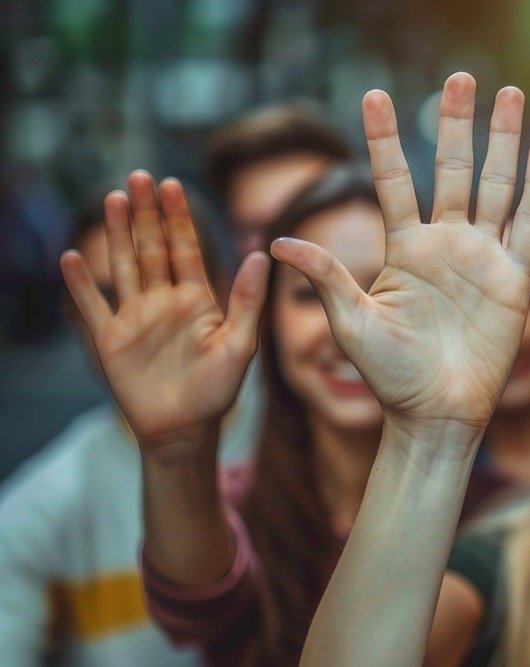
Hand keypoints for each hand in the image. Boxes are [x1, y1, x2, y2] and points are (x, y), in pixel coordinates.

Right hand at [60, 173, 268, 448]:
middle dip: (145, 213)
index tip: (173, 184)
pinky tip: (72, 257)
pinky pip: (92, 307)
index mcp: (196, 299)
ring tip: (112, 199)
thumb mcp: (241, 343)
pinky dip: (81, 284)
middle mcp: (164, 301)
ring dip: (116, 234)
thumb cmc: (219, 390)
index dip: (178, 217)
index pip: (186, 248)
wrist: (186, 429)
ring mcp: (135, 317)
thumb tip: (261, 254)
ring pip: (123, 266)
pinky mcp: (110, 340)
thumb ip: (248, 299)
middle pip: (152, 248)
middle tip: (139, 176)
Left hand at [270, 74, 529, 429]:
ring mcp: (482, 257)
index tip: (373, 94)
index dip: (384, 138)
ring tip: (512, 96)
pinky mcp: (514, 278)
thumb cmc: (391, 377)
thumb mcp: (352, 324)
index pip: (394, 179)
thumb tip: (278, 243)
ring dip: (505, 142)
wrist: (437, 414)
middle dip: (458, 123)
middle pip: (455, 169)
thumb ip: (328, 278)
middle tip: (463, 78)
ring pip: (497, 186)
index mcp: (405, 248)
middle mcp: (445, 243)